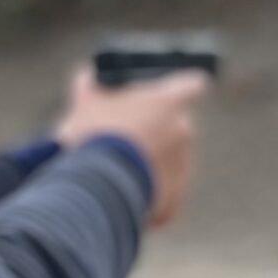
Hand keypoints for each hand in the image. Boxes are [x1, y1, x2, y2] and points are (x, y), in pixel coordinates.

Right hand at [53, 65, 207, 227]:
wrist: (99, 185)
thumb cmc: (94, 135)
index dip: (181, 90)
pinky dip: (146, 195)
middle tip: (125, 141)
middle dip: (154, 133)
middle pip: (175, 127)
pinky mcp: (173, 198)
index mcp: (169, 102)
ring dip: (149, 165)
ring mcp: (182, 166)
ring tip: (117, 172)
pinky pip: (162, 194)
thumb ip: (91, 84)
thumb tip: (90, 78)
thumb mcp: (85, 101)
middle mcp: (183, 132)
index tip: (169, 97)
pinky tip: (122, 195)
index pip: (192, 84)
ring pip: (168, 162)